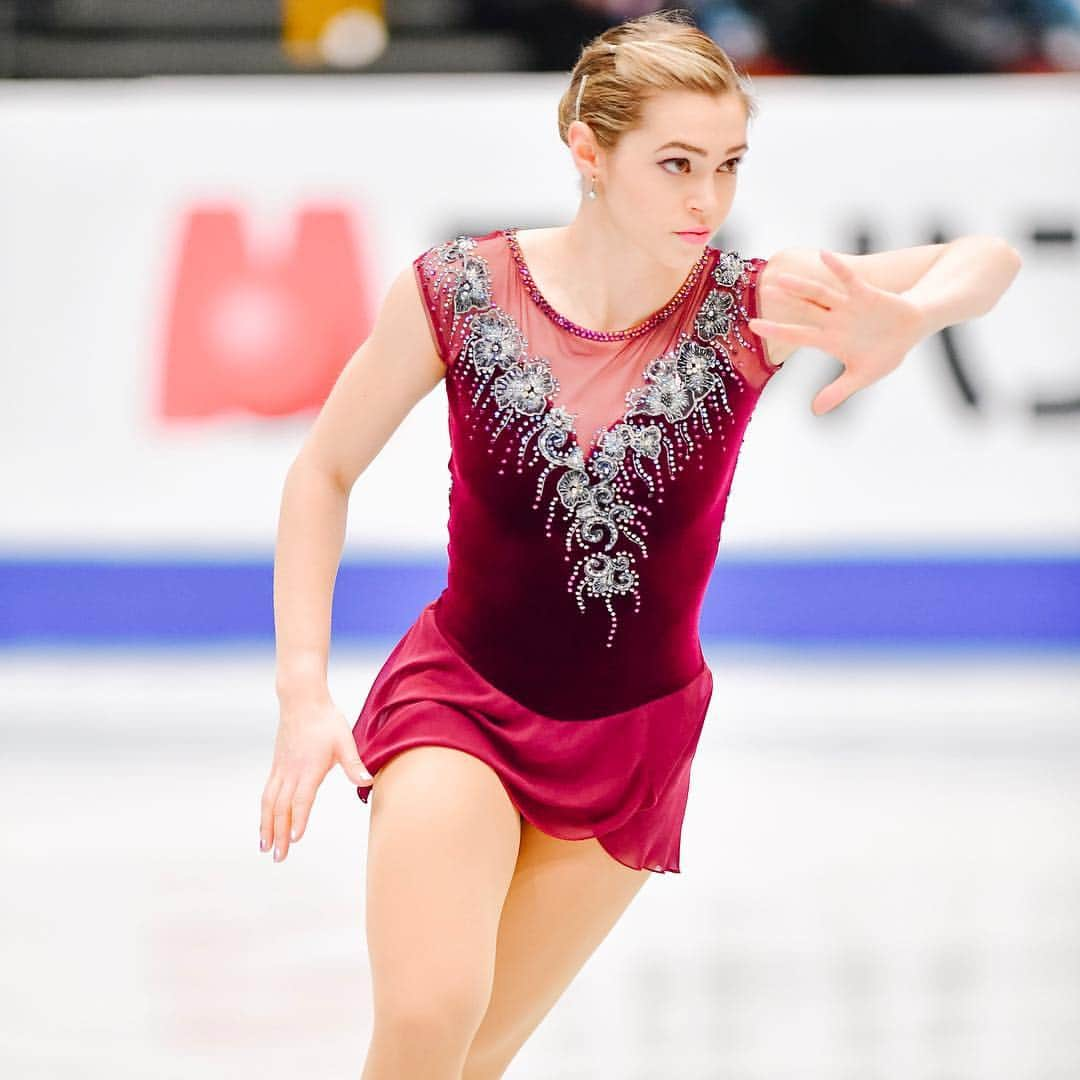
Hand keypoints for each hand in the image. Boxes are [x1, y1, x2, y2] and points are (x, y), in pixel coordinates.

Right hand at [259, 696, 371, 862]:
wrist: (302, 700)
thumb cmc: (325, 720)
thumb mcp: (345, 741)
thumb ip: (354, 764)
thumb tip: (368, 781)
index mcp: (309, 768)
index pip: (301, 799)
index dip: (298, 819)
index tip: (295, 839)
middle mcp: (291, 771)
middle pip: (281, 807)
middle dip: (279, 833)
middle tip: (279, 857)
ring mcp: (281, 769)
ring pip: (270, 802)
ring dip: (267, 825)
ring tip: (264, 846)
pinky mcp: (277, 765)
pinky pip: (267, 792)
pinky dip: (264, 810)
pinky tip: (265, 821)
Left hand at [748, 249, 926, 415]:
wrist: (912, 330)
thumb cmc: (886, 352)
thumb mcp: (862, 377)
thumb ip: (837, 391)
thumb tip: (814, 411)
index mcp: (829, 340)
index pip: (797, 334)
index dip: (776, 329)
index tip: (752, 325)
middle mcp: (834, 320)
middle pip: (804, 310)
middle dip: (785, 302)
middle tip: (761, 291)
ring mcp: (848, 306)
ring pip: (821, 293)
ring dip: (802, 286)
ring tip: (781, 277)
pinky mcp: (866, 293)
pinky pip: (849, 279)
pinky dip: (838, 268)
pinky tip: (823, 254)